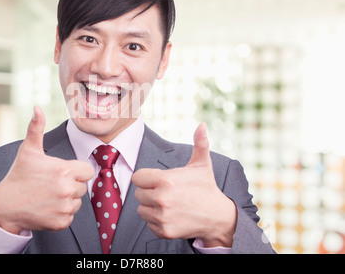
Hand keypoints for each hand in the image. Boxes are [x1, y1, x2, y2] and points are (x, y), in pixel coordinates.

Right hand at [0, 106, 93, 233]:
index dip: (76, 171)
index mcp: (65, 170)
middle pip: (83, 187)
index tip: (62, 173)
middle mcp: (68, 189)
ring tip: (48, 196)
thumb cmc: (18, 176)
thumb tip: (37, 108)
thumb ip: (36, 128)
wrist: (4, 206)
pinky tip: (47, 207)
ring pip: (77, 202)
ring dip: (67, 200)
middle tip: (51, 185)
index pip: (87, 171)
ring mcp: (65, 207)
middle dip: (71, 185)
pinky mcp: (61, 222)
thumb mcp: (28, 150)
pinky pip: (70, 216)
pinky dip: (61, 214)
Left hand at [132, 123, 236, 246]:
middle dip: (149, 192)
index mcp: (166, 180)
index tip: (158, 180)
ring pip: (141, 210)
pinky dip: (156, 221)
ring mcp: (162, 216)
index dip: (146, 178)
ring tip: (168, 204)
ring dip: (151, 207)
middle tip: (166, 192)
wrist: (217, 217)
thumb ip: (199, 143)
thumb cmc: (206, 188)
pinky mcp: (164, 231)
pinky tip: (171, 216)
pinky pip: (149, 223)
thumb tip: (202, 125)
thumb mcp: (202, 165)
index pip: (137, 178)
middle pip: (138, 194)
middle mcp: (162, 199)